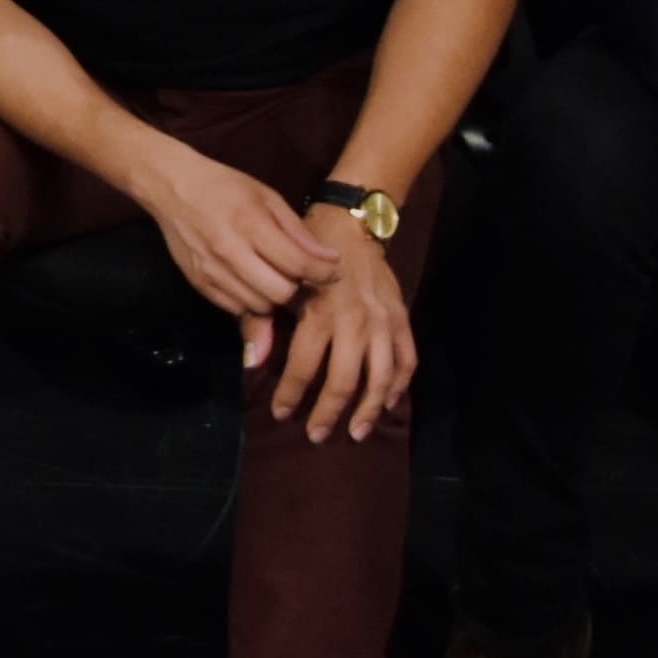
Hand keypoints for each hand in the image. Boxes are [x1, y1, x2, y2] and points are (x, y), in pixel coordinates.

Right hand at [132, 139, 315, 330]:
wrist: (170, 186)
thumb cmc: (224, 186)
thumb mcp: (267, 196)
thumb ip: (297, 231)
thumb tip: (330, 260)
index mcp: (250, 224)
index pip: (298, 264)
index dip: (323, 273)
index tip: (332, 271)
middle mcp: (230, 252)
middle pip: (281, 293)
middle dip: (297, 288)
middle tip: (299, 276)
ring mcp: (212, 272)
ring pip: (259, 306)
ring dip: (273, 297)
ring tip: (273, 277)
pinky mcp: (199, 284)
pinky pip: (235, 310)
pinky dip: (250, 301)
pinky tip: (251, 282)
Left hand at [260, 213, 420, 434]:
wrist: (350, 223)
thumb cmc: (305, 253)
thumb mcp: (281, 282)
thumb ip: (265, 321)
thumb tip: (251, 361)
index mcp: (320, 313)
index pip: (304, 366)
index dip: (291, 394)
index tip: (281, 413)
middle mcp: (355, 322)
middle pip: (344, 380)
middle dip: (328, 412)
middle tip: (316, 434)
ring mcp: (382, 322)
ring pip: (380, 377)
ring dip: (368, 409)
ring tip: (355, 431)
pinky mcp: (401, 318)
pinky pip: (406, 359)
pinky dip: (399, 385)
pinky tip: (388, 403)